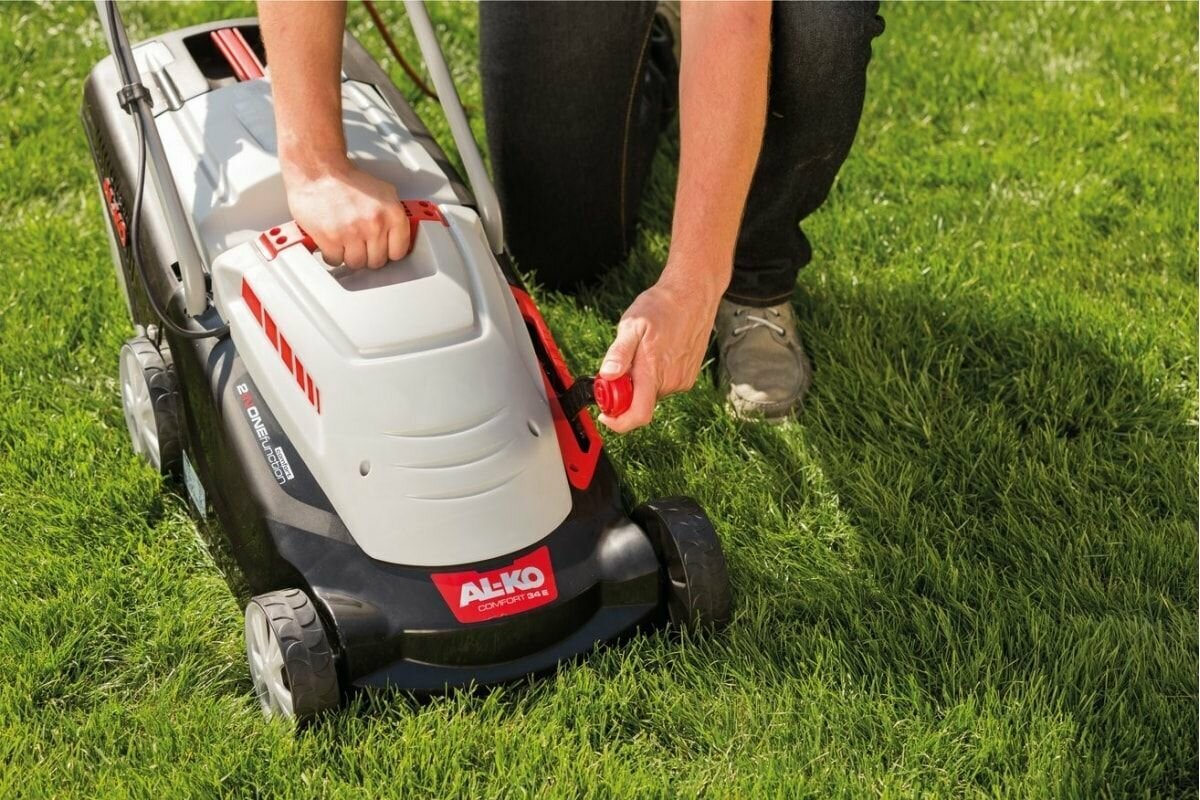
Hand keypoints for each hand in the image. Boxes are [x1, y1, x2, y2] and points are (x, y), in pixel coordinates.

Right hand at [282, 159, 409, 269]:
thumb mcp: (383, 192)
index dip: (388, 251)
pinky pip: (335, 260)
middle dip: (368, 254)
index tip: (383, 250)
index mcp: (392, 213)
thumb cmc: (347, 180)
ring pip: (356, 263)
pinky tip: (333, 242)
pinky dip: (332, 254)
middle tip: (360, 244)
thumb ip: (393, 215)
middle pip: (377, 261)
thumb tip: (397, 234)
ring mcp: (353, 233)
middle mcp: (375, 224)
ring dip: (350, 256)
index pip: (399, 251)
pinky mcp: (331, 239)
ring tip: (346, 242)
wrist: (318, 170)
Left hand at [596, 270, 723, 432]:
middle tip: (621, 364)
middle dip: (625, 391)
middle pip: (640, 403)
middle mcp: (670, 382)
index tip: (605, 413)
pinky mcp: (688, 377)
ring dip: (640, 380)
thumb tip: (607, 376)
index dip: (618, 421)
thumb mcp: (632, 325)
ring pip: (651, 393)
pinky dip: (653, 375)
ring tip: (642, 350)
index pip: (638, 414)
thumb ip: (619, 353)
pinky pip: (663, 385)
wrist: (692, 295)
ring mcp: (682, 381)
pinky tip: (656, 352)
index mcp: (654, 371)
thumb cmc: (661, 307)